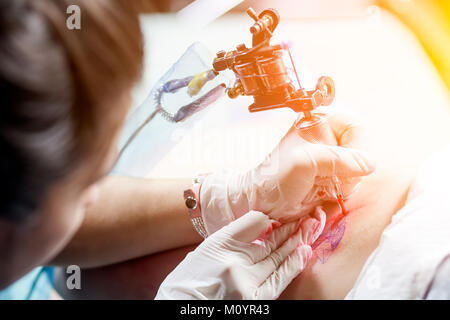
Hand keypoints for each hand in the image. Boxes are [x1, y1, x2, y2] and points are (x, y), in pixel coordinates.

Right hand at [155, 209, 325, 299]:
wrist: (181, 306)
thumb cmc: (189, 281)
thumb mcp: (204, 251)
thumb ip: (231, 238)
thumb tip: (261, 225)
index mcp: (219, 246)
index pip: (251, 223)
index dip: (269, 218)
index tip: (279, 215)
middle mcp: (235, 262)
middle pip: (270, 240)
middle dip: (289, 229)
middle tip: (306, 218)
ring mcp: (247, 283)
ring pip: (278, 257)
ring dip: (296, 242)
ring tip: (310, 230)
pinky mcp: (254, 300)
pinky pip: (279, 279)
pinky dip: (293, 265)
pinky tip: (304, 252)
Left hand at [200, 112, 374, 232]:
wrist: (263, 200)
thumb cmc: (276, 177)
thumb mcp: (304, 164)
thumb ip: (337, 160)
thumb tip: (370, 163)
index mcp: (319, 122)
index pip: (357, 126)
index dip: (357, 146)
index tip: (347, 164)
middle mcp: (328, 137)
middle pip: (363, 148)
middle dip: (352, 169)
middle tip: (333, 180)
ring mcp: (332, 157)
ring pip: (360, 168)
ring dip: (348, 182)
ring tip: (325, 187)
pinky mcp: (332, 175)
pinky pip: (353, 181)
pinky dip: (344, 191)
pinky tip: (326, 194)